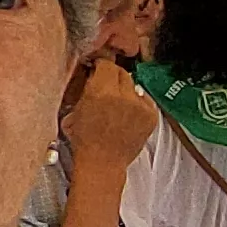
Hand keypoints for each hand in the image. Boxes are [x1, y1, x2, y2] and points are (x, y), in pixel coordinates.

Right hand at [63, 53, 160, 171]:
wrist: (102, 163)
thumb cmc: (85, 139)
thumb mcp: (76, 108)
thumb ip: (87, 87)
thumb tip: (94, 74)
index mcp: (101, 90)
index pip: (107, 63)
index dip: (101, 66)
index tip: (98, 70)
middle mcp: (123, 95)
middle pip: (122, 72)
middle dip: (113, 78)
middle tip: (106, 88)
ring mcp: (140, 106)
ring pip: (134, 85)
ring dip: (125, 91)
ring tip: (117, 105)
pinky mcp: (151, 116)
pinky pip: (145, 99)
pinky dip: (138, 103)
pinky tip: (127, 114)